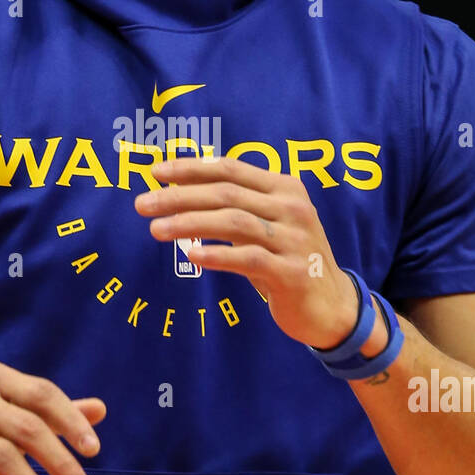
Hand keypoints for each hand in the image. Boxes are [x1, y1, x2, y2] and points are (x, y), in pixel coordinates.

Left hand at [134, 154, 363, 349]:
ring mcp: (295, 240)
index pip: (231, 169)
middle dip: (179, 196)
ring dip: (189, 223)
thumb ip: (235, 206)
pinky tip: (191, 255)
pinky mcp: (292, 273)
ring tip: (156, 229)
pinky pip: (248, 259)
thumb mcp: (266, 225)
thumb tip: (179, 190)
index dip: (192, 168)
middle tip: (142, 204)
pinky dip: (217, 255)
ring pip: (234, 222)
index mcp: (285, 187)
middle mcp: (292, 208)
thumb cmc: (288, 260)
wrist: (332, 306)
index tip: (156, 173)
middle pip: (227, 194)